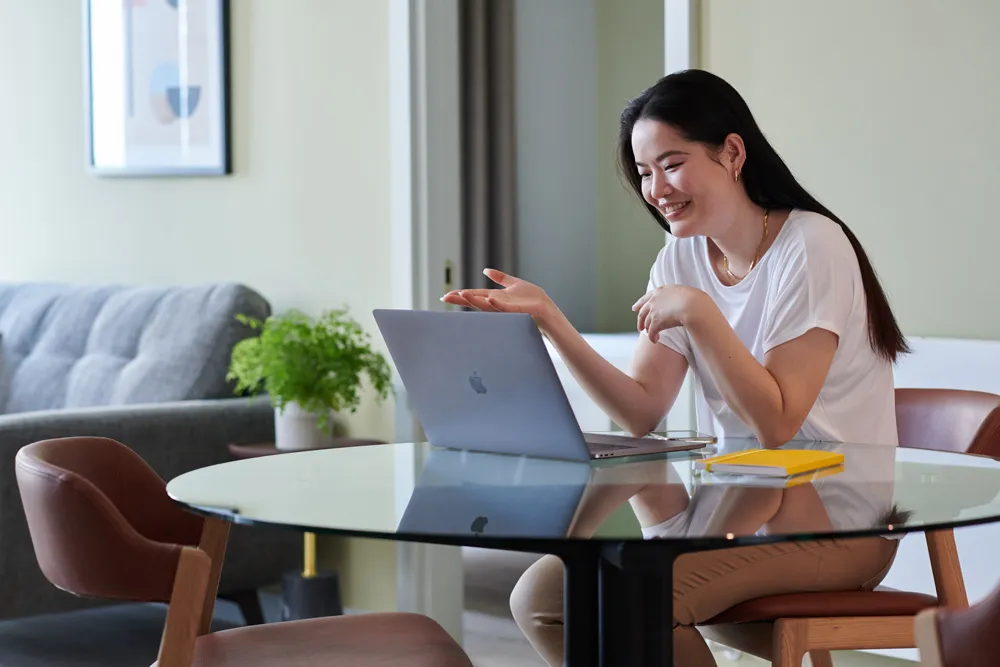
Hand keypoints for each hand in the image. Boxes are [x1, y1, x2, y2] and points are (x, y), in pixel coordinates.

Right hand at [442, 269, 559, 328]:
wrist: (546, 309)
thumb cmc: (532, 299)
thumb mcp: (514, 283)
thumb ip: (500, 278)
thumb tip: (485, 270)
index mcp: (495, 297)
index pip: (475, 295)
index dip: (461, 295)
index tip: (446, 295)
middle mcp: (497, 304)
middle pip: (475, 301)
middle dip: (461, 299)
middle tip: (445, 297)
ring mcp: (505, 309)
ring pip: (486, 305)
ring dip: (474, 301)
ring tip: (461, 295)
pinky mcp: (516, 311)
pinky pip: (504, 308)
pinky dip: (496, 304)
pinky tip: (488, 299)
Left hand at [632, 285, 705, 342]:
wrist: (694, 306)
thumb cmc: (696, 300)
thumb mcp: (684, 293)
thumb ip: (677, 297)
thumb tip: (683, 302)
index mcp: (661, 291)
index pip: (646, 297)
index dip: (639, 304)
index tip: (634, 308)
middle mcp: (654, 300)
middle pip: (642, 311)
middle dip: (640, 320)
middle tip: (640, 327)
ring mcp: (654, 311)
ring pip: (646, 323)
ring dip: (647, 330)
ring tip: (651, 335)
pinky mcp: (656, 322)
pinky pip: (651, 332)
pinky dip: (652, 337)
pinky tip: (655, 340)